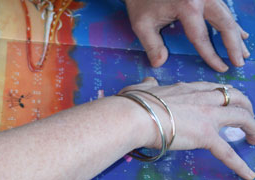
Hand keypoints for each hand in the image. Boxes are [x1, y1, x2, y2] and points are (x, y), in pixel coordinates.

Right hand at [120, 77, 254, 178]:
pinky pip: (228, 153)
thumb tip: (149, 80)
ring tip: (254, 139)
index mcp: (187, 88)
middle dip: (245, 106)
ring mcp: (207, 116)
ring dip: (252, 127)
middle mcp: (202, 98)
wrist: (136, 115)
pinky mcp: (206, 136)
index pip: (213, 88)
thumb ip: (148, 84)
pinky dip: (240, 165)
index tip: (227, 101)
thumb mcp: (142, 88)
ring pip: (242, 117)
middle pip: (235, 96)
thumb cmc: (136, 102)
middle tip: (246, 118)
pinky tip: (249, 174)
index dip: (224, 94)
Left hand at [125, 0, 249, 71]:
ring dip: (236, 35)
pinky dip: (231, 23)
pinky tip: (239, 32)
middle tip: (239, 62)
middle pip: (224, 24)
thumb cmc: (141, 1)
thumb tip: (159, 63)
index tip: (221, 68)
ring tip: (244, 52)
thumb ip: (152, 45)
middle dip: (233, 45)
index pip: (202, 37)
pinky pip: (223, 9)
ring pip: (227, 15)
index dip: (212, 55)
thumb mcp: (142, 24)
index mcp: (187, 5)